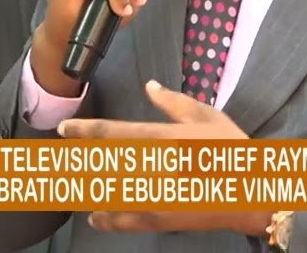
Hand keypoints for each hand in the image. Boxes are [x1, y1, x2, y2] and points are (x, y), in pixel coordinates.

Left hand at [59, 80, 267, 236]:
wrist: (253, 193)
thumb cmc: (232, 149)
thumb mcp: (207, 116)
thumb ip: (173, 102)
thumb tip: (149, 86)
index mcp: (161, 137)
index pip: (110, 132)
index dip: (83, 130)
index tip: (63, 129)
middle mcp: (151, 166)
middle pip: (100, 164)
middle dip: (74, 162)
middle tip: (53, 162)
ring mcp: (153, 195)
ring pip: (105, 193)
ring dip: (83, 189)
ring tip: (66, 185)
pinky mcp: (159, 219)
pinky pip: (123, 220)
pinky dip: (105, 219)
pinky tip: (94, 216)